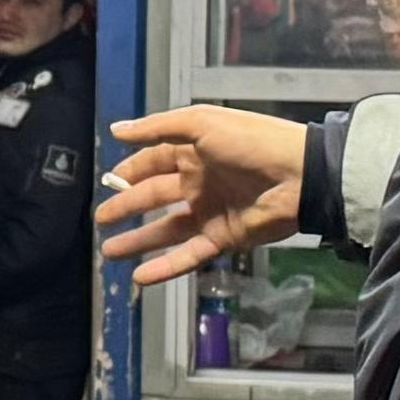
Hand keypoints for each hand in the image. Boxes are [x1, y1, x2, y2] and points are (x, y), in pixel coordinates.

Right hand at [97, 104, 310, 285]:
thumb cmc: (251, 141)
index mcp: (194, 153)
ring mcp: (210, 213)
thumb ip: (158, 128)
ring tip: (109, 251)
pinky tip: (140, 276)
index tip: (107, 182)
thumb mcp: (201, 123)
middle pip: (154, 198)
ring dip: (138, 241)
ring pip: (166, 230)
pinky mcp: (223, 239)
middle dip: (126, 208)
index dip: (129, 172)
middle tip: (100, 220)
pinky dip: (165, 267)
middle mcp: (199, 183)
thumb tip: (116, 130)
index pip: (153, 163)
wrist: (299, 174)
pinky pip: (189, 255)